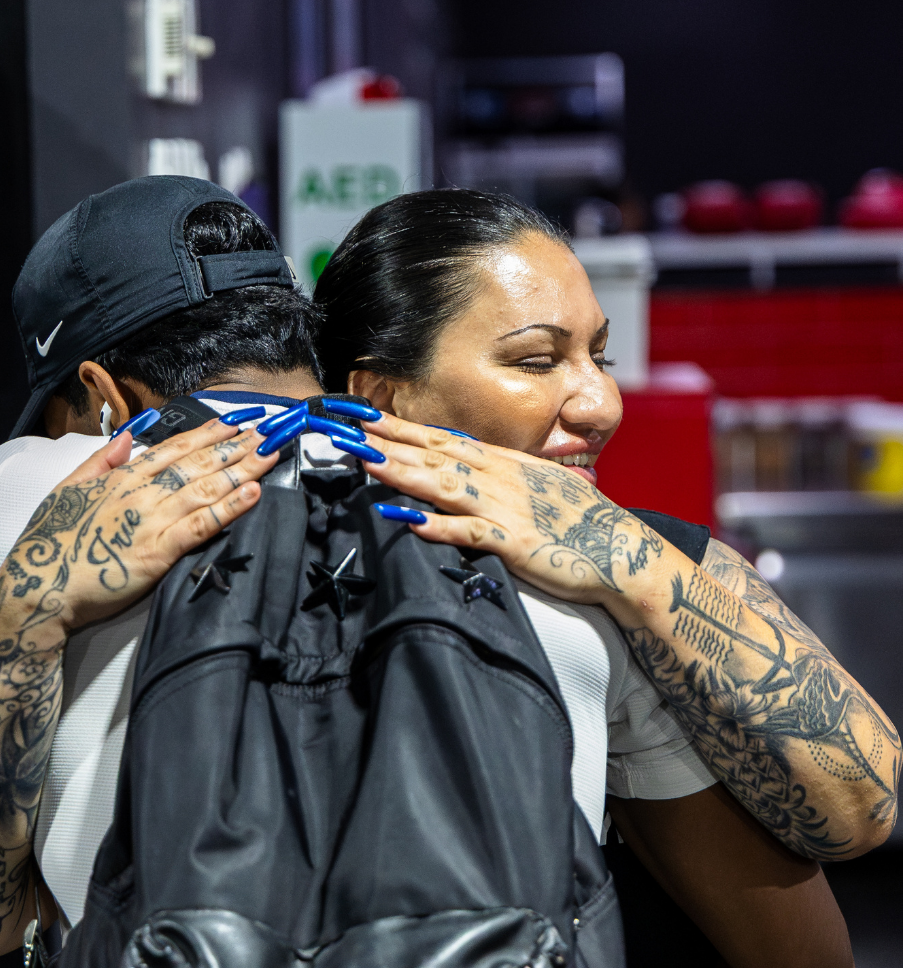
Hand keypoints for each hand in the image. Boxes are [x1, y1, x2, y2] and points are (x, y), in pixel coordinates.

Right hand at [3, 417, 276, 635]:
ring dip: (242, 470)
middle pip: (197, 464)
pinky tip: (254, 493)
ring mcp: (152, 521)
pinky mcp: (159, 552)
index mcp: (121, 479)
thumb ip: (100, 462)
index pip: (172, 450)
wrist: (38, 587)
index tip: (232, 424)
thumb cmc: (49, 544)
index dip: (205, 436)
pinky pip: (202, 525)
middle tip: (267, 433)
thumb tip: (128, 439)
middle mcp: (141, 494)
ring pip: (206, 488)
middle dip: (235, 447)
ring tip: (269, 455)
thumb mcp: (67, 490)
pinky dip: (230, 507)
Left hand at [359, 412, 669, 607]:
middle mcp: (498, 477)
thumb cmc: (581, 526)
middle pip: (432, 453)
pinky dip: (437, 526)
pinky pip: (469, 532)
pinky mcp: (513, 541)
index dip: (400, 426)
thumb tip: (462, 470)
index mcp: (502, 464)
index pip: (440, 437)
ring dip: (401, 471)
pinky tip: (408, 521)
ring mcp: (505, 507)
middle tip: (345, 427)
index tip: (363, 415)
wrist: (623, 553)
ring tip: (363, 460)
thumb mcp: (537, 488)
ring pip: (442, 483)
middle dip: (386, 439)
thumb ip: (499, 479)